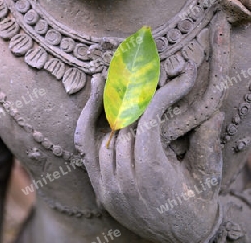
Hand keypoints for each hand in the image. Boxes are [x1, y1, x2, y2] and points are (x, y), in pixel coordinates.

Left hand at [75, 62, 223, 242]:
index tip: (176, 82)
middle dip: (139, 98)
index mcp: (152, 175)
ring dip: (117, 108)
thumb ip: (207, 146)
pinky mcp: (100, 189)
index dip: (162, 97)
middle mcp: (125, 181)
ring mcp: (109, 186)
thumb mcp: (206, 177)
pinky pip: (86, 150)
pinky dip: (87, 122)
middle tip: (147, 74)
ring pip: (106, 134)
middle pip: (125, 125)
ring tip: (126, 82)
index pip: (149, 122)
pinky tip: (93, 98)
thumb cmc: (196, 203)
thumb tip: (214, 115)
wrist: (180, 238)